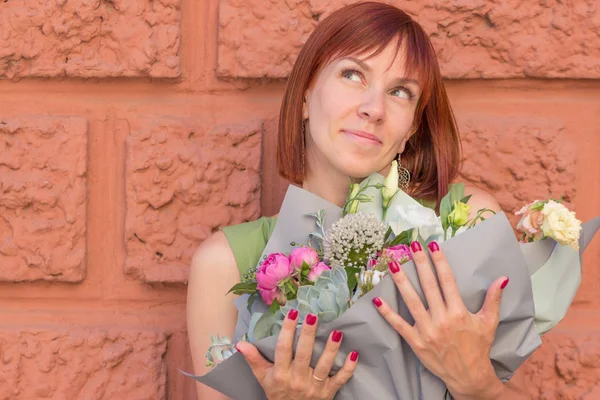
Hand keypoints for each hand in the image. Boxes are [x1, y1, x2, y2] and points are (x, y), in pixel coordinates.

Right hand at [235, 309, 358, 399]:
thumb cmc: (278, 394)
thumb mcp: (263, 378)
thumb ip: (254, 360)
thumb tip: (240, 344)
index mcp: (281, 375)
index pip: (283, 349)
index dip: (287, 331)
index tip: (292, 313)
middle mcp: (297, 380)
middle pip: (303, 354)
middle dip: (308, 335)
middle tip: (313, 316)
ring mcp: (314, 387)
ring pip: (324, 366)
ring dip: (331, 349)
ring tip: (337, 331)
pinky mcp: (328, 393)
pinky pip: (340, 380)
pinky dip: (348, 369)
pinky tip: (354, 354)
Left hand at [373, 241, 507, 398]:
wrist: (469, 376)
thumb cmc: (479, 347)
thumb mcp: (489, 322)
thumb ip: (493, 299)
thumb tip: (502, 278)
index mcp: (459, 311)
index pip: (447, 280)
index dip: (439, 261)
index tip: (432, 244)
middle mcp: (442, 319)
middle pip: (428, 285)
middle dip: (419, 264)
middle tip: (411, 246)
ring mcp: (427, 330)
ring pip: (411, 301)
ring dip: (401, 282)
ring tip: (392, 264)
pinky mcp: (416, 342)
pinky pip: (399, 325)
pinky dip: (387, 313)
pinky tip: (377, 300)